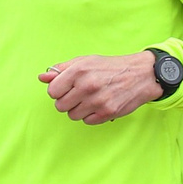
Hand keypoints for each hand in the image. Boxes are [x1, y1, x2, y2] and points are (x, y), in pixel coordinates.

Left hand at [41, 53, 159, 124]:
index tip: (67, 88)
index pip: (52, 91)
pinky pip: (86, 121)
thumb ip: (62, 69)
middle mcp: (87, 86)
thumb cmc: (110, 67)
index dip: (58, 90)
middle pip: (60, 106)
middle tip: (79, 94)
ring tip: (90, 99)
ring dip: (78, 109)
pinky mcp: (107, 113)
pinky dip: (90, 115)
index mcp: (79, 71)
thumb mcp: (85, 62)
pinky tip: (99, 105)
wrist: (140, 75)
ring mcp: (97, 101)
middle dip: (67, 101)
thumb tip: (42, 77)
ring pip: (72, 115)